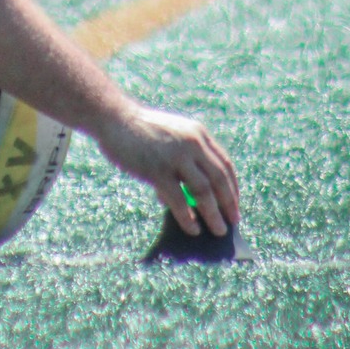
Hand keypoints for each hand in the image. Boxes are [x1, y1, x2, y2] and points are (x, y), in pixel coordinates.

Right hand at [96, 103, 240, 235]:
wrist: (114, 118)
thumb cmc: (140, 130)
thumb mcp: (170, 138)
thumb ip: (183, 162)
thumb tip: (189, 199)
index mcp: (197, 134)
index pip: (224, 164)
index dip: (233, 187)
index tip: (235, 204)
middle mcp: (192, 143)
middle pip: (219, 179)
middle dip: (229, 203)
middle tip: (233, 222)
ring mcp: (175, 157)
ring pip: (204, 191)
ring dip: (213, 214)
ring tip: (218, 231)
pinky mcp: (158, 170)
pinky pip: (179, 200)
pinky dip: (188, 218)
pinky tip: (193, 229)